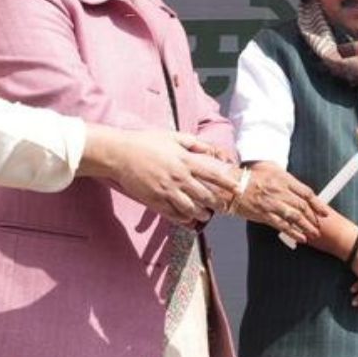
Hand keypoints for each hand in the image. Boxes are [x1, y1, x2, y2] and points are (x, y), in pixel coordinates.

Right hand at [81, 126, 238, 223]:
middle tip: (222, 206)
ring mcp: (167, 191)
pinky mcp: (155, 201)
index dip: (227, 183)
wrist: (120, 154)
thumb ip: (193, 143)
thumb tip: (209, 150)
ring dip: (201, 213)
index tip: (237, 189)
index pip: (213, 174)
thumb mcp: (173, 137)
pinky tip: (188, 220)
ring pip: (191, 209)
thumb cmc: (146, 142)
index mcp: (185, 160)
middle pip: (205, 196)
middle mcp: (179, 177)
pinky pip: (173, 215)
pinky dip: (183, 219)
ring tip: (206, 214)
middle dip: (216, 203)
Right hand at [234, 162, 331, 241]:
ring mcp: (273, 204)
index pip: (306, 193)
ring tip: (313, 233)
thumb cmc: (249, 176)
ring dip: (306, 227)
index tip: (324, 211)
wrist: (232, 185)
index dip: (317, 204)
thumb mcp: (270, 169)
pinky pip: (282, 225)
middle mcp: (280, 191)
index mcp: (283, 179)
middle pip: (303, 207)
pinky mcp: (264, 214)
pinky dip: (293, 232)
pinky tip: (300, 237)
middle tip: (319, 225)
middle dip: (313, 218)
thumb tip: (296, 188)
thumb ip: (285, 178)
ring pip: (295, 217)